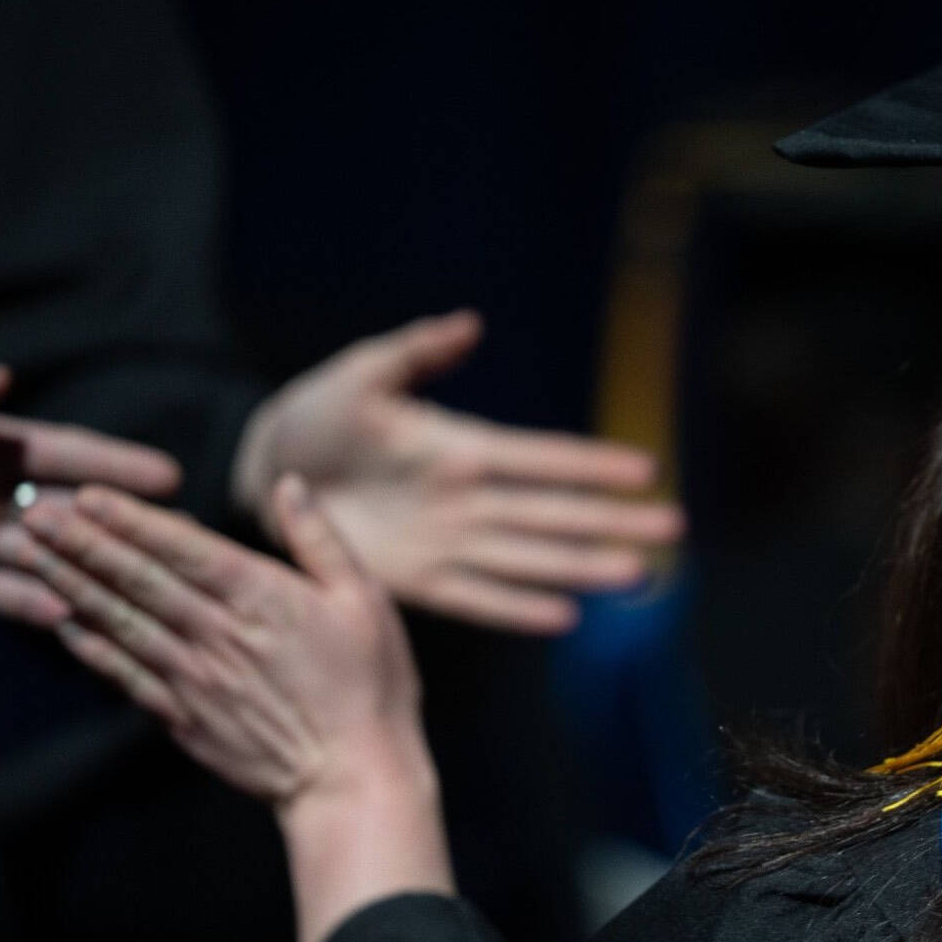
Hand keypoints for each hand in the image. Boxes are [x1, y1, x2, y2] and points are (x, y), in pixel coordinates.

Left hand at [0, 364, 182, 624]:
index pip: (64, 454)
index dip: (116, 465)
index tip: (169, 477)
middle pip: (69, 511)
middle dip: (123, 526)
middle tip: (182, 542)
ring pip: (43, 558)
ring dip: (88, 570)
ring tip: (141, 587)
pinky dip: (29, 606)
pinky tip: (67, 615)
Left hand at [0, 477, 451, 941]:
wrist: (353, 778)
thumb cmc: (371, 687)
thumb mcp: (365, 600)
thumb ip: (320, 539)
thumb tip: (289, 483)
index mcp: (263, 598)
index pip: (183, 548)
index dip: (131, 519)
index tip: (87, 494)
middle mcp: (218, 634)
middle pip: (138, 580)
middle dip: (83, 543)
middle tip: (34, 514)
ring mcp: (195, 679)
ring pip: (122, 623)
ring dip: (74, 587)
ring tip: (33, 557)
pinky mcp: (184, 717)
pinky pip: (127, 675)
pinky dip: (92, 648)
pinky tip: (64, 625)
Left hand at [230, 311, 682, 633]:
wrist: (268, 472)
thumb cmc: (318, 414)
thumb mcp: (362, 374)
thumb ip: (417, 352)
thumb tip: (468, 325)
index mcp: (463, 448)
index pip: (544, 458)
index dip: (593, 463)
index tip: (648, 468)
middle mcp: (470, 500)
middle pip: (556, 514)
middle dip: (614, 520)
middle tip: (673, 530)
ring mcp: (448, 544)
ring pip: (530, 560)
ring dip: (583, 567)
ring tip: (637, 576)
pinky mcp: (416, 582)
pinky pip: (476, 599)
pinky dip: (516, 608)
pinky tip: (564, 617)